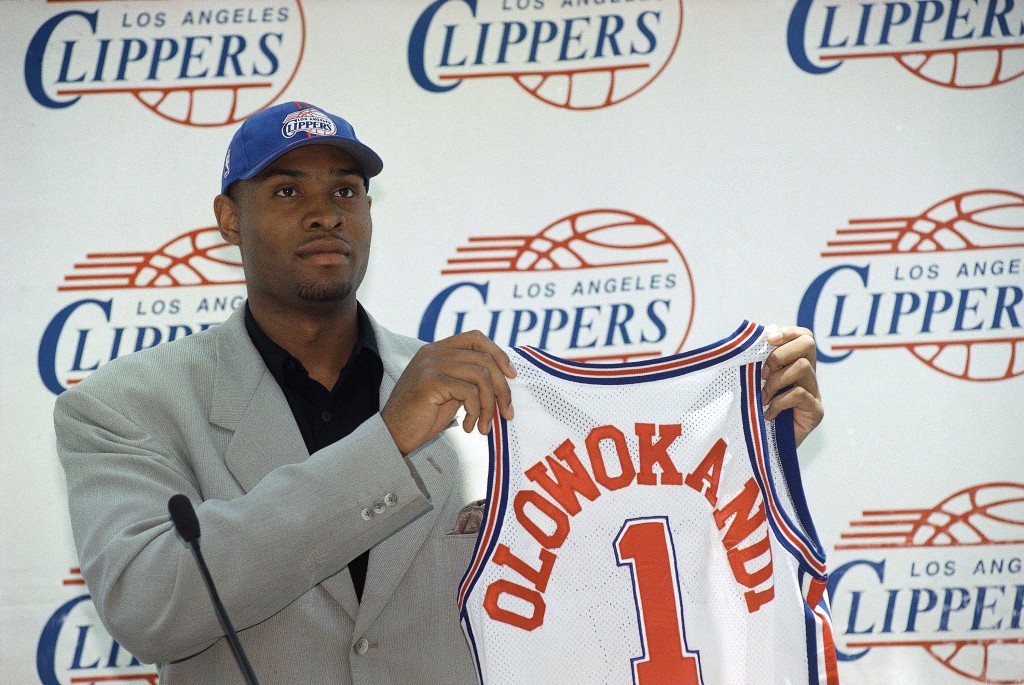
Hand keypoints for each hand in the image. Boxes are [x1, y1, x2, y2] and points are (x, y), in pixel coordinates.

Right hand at [381, 331, 515, 455]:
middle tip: (506, 413)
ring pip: (480, 376)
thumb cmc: (422, 417)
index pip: (476, 338)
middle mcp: (433, 352)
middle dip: (501, 388)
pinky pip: (469, 392)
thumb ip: (467, 379)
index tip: (512, 375)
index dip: (499, 353)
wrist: (392, 435)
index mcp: (437, 350)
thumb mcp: (450, 392)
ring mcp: (430, 364)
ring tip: (484, 425)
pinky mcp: (430, 381)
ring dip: (490, 405)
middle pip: (484, 358)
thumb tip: (503, 378)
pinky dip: (476, 412)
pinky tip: (469, 427)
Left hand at [761, 325, 822, 446]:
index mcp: (794, 364)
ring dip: (776, 381)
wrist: (760, 448)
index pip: (803, 336)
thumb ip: (758, 359)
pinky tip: (768, 413)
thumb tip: (764, 333)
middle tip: (762, 374)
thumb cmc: (753, 411)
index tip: (768, 339)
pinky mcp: (816, 412)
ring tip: (762, 398)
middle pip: (808, 344)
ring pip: (802, 367)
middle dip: (780, 354)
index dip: (788, 332)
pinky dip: (778, 402)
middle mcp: (808, 376)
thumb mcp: (752, 381)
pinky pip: (798, 394)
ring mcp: (815, 393)